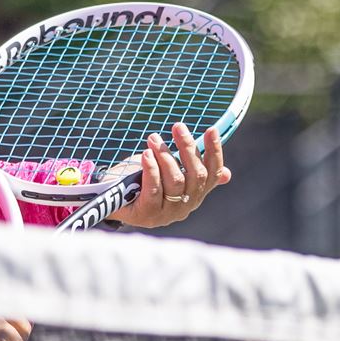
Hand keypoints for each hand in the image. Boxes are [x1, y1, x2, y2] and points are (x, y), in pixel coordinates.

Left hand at [107, 125, 229, 228]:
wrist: (111, 200)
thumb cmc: (142, 181)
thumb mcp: (169, 174)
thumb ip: (192, 171)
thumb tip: (228, 175)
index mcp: (196, 195)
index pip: (213, 174)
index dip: (214, 152)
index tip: (211, 130)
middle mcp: (186, 206)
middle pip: (196, 175)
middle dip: (188, 148)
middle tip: (177, 126)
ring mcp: (167, 213)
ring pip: (175, 180)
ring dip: (165, 155)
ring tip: (154, 138)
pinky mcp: (147, 214)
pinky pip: (154, 188)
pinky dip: (152, 169)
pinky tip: (146, 154)